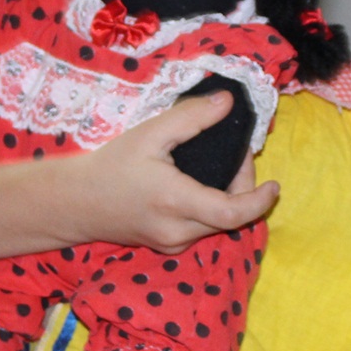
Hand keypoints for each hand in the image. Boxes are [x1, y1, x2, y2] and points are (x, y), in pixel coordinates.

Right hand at [74, 91, 278, 252]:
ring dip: (229, 197)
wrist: (75, 203)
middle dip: (244, 186)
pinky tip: (202, 184)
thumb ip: (191, 118)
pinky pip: (202, 229)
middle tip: (237, 153)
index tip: (275, 186)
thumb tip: (227, 103)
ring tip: (221, 164)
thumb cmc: (110, 166)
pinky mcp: (168, 247)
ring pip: (218, 224)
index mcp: (176, 203)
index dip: (260, 201)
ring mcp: (173, 244)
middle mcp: (179, 232)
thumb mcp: (149, 134)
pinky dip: (211, 207)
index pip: (233, 214)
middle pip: (231, 217)